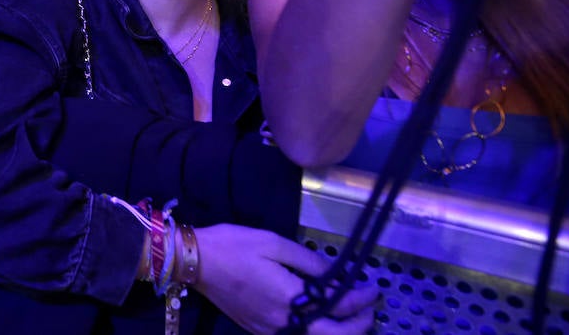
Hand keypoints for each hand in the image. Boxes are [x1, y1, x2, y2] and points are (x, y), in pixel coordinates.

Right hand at [194, 224, 376, 334]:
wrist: (194, 261)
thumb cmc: (234, 246)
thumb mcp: (274, 243)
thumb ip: (309, 262)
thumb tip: (336, 275)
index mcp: (289, 298)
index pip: (338, 307)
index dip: (361, 300)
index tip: (373, 289)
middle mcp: (283, 322)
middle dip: (358, 325)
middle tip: (367, 308)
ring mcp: (271, 330)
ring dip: (339, 332)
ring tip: (350, 316)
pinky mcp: (260, 331)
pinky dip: (316, 333)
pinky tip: (320, 319)